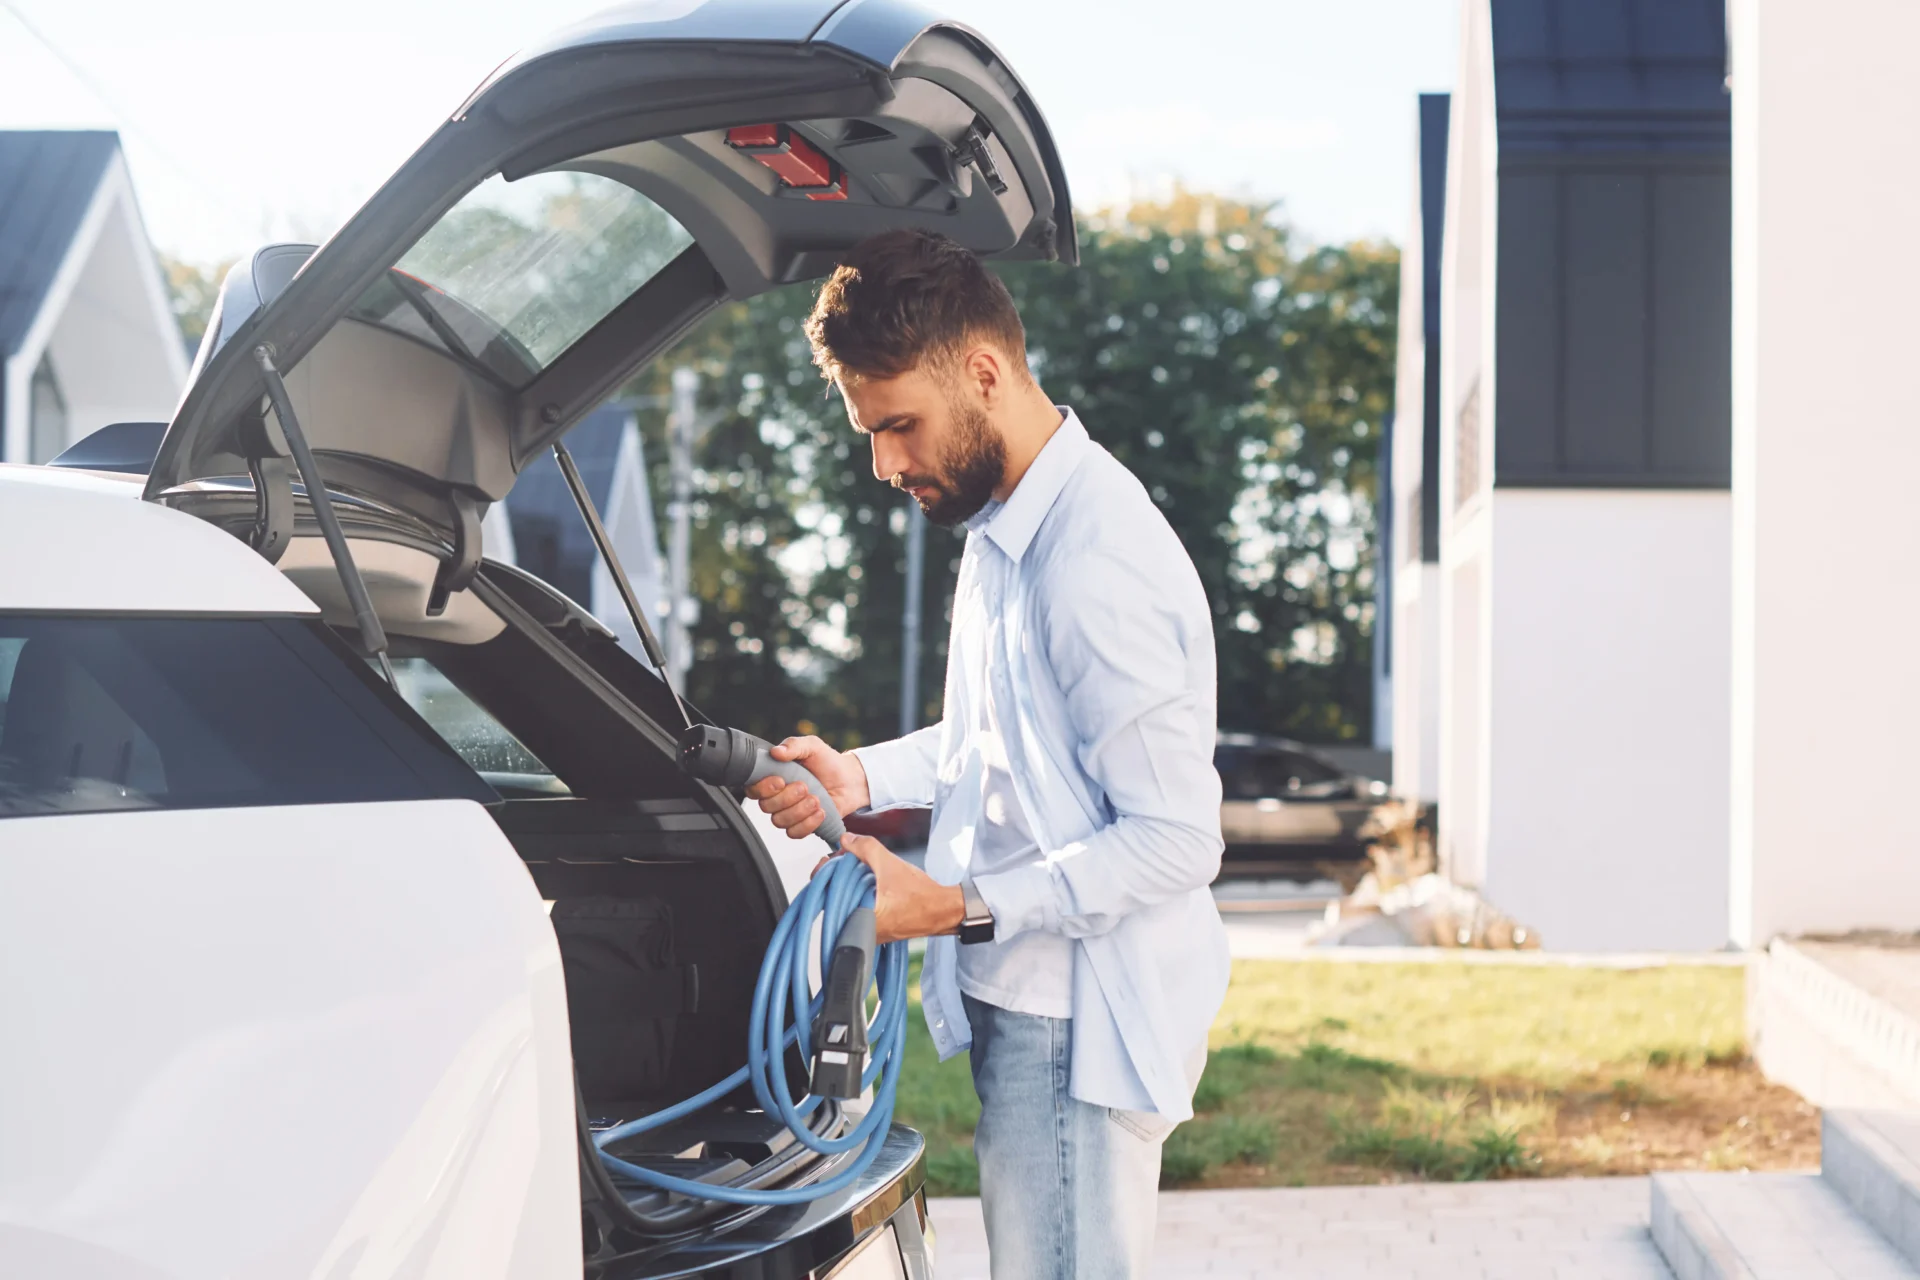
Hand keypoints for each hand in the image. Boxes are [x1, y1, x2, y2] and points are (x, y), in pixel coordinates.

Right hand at [746, 735, 870, 840]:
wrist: (850, 779)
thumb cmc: (828, 762)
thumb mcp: (812, 746)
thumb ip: (793, 745)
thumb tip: (776, 751)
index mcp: (773, 776)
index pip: (753, 788)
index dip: (763, 788)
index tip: (780, 780)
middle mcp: (777, 796)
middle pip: (766, 806)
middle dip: (787, 797)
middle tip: (805, 786)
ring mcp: (789, 812)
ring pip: (780, 821)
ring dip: (799, 811)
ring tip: (816, 798)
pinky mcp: (802, 825)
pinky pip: (795, 832)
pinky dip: (808, 824)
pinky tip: (820, 812)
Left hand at [837, 835, 964, 944]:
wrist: (942, 910)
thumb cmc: (920, 895)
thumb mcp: (889, 863)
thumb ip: (865, 848)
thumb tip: (846, 840)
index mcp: (859, 916)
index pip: (826, 894)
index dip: (826, 873)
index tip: (830, 860)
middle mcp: (861, 929)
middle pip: (834, 898)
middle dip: (837, 877)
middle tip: (845, 861)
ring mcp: (868, 932)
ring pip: (847, 903)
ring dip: (849, 885)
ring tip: (858, 870)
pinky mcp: (877, 930)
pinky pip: (860, 909)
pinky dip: (860, 894)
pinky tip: (868, 882)